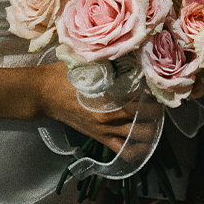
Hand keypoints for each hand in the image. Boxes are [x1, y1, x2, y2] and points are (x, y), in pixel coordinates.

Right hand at [34, 60, 149, 153]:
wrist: (44, 93)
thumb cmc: (64, 74)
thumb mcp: (87, 62)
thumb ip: (108, 59)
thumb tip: (128, 51)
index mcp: (109, 98)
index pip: (142, 100)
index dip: (153, 94)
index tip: (157, 87)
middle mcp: (110, 117)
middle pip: (145, 121)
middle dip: (156, 113)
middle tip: (159, 103)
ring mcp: (105, 130)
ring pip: (137, 139)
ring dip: (150, 132)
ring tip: (154, 122)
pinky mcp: (99, 138)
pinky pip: (123, 152)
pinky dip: (136, 151)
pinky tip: (143, 143)